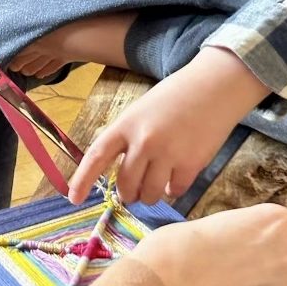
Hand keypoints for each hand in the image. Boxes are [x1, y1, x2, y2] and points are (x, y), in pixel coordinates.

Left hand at [69, 48, 269, 204]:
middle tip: (133, 189)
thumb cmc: (173, 97)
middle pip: (125, 185)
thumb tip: (123, 176)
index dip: (83, 180)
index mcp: (125, 125)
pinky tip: (176, 176)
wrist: (212, 87)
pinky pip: (175, 192)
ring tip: (156, 182)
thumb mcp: (141, 111)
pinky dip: (173, 190)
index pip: (97, 157)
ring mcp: (168, 154)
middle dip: (127, 193)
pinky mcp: (191, 165)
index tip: (73, 198)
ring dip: (150, 195)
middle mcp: (143, 141)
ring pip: (149, 194)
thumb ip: (129, 139)